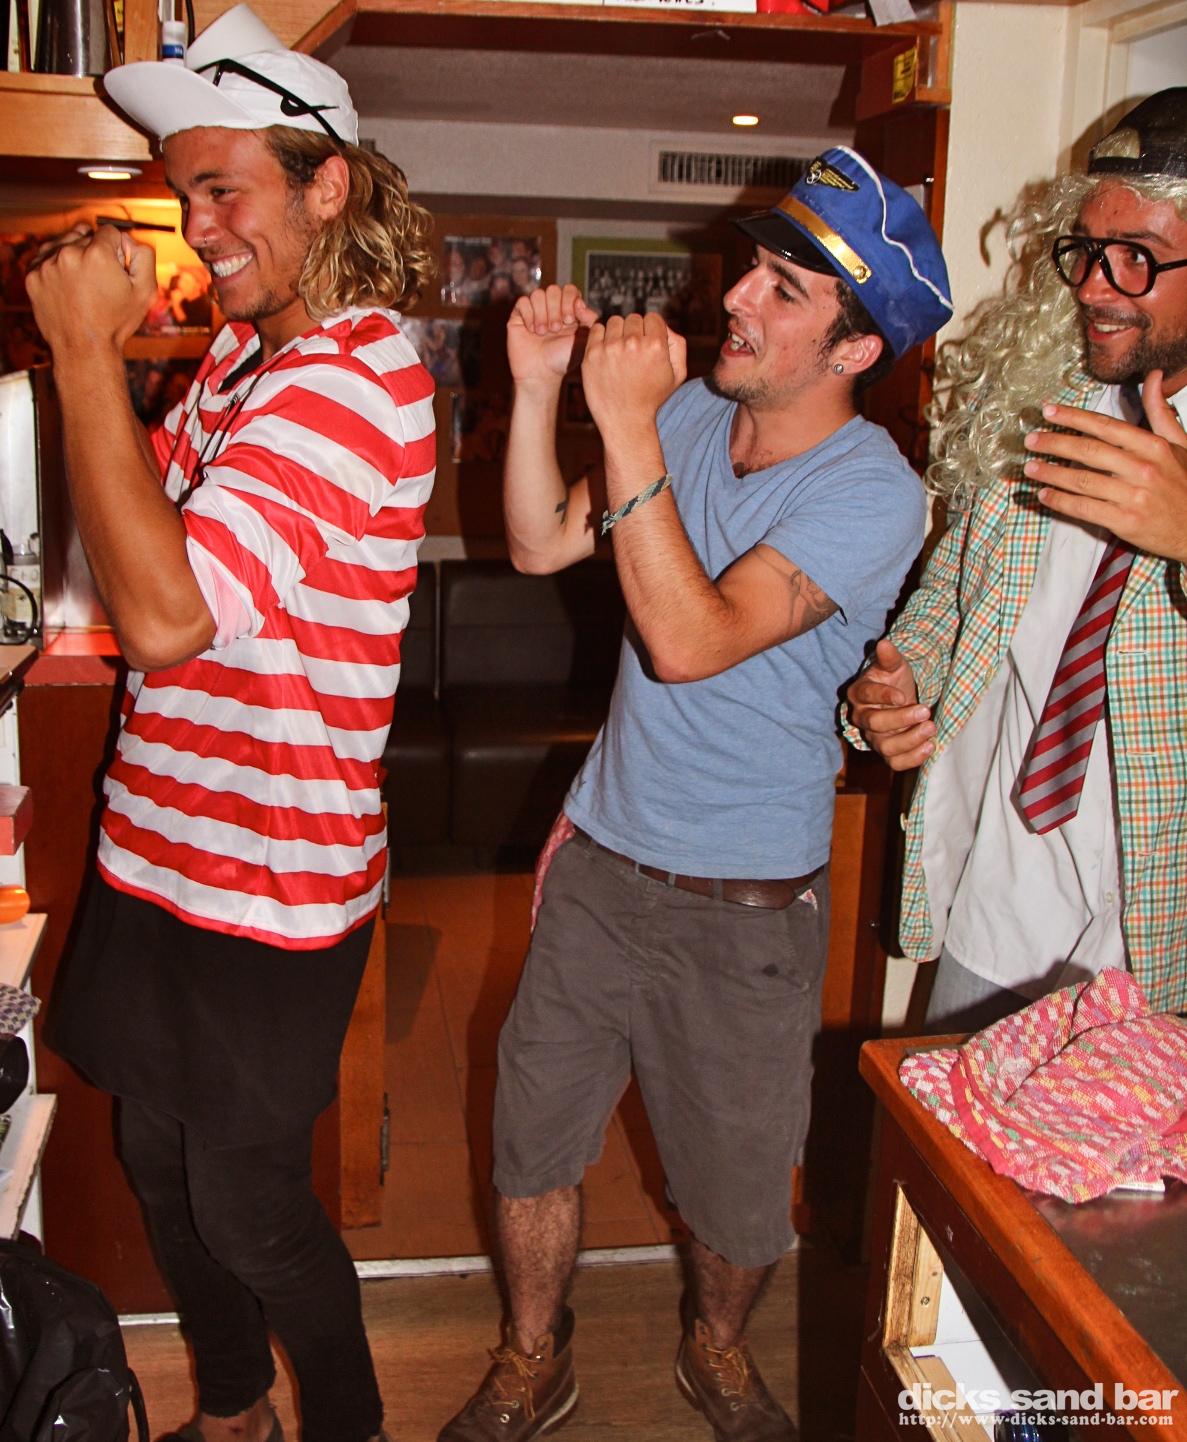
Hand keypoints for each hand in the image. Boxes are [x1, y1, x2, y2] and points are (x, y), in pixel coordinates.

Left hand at [26, 222, 155, 355]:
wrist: (84, 349)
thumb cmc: (117, 322)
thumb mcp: (146, 292)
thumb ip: (144, 256)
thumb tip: (128, 240)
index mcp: (98, 254)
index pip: (109, 232)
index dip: (117, 251)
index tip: (116, 270)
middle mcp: (69, 253)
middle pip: (86, 235)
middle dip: (95, 252)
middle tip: (100, 282)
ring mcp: (47, 264)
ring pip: (64, 244)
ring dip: (74, 256)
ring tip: (83, 284)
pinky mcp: (32, 275)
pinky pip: (46, 258)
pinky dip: (56, 267)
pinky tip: (67, 287)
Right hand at [506, 283, 598, 390]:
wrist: (542, 373)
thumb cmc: (563, 359)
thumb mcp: (584, 340)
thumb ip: (590, 319)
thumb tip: (580, 303)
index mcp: (568, 310)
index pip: (569, 290)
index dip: (569, 300)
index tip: (570, 320)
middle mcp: (551, 308)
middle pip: (553, 289)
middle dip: (555, 309)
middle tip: (555, 329)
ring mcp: (535, 311)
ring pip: (538, 294)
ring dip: (542, 314)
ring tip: (543, 333)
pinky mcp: (519, 316)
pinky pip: (523, 302)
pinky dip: (529, 315)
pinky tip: (532, 330)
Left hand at [580, 312, 686, 434]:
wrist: (626, 421)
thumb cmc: (652, 398)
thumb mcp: (677, 374)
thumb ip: (678, 345)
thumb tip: (664, 326)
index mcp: (656, 345)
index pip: (652, 317)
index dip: (651, 329)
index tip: (647, 344)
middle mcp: (633, 343)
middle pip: (633, 318)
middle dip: (634, 331)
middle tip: (633, 351)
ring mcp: (610, 348)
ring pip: (614, 322)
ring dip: (617, 333)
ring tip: (619, 352)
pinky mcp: (592, 354)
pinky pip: (596, 330)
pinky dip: (601, 337)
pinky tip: (607, 352)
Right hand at [846, 637, 933, 770]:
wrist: (901, 699)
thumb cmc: (894, 681)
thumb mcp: (894, 666)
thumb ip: (889, 658)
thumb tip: (884, 644)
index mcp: (859, 694)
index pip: (866, 696)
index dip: (883, 696)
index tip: (903, 696)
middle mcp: (862, 718)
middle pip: (875, 724)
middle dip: (901, 719)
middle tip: (926, 711)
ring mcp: (874, 738)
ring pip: (885, 747)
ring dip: (910, 740)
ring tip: (931, 728)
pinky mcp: (888, 753)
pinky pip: (895, 763)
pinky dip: (912, 759)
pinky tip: (929, 746)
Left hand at [1024, 375, 1186, 561]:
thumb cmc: (1186, 484)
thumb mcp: (1180, 444)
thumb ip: (1160, 412)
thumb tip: (1152, 377)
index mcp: (1153, 446)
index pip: (1106, 427)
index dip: (1074, 418)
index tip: (1049, 412)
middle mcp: (1142, 469)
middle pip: (1088, 451)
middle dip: (1055, 443)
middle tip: (1030, 440)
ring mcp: (1133, 496)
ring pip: (1082, 481)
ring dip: (1051, 473)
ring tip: (1030, 467)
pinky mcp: (1125, 522)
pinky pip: (1085, 508)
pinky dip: (1061, 502)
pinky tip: (1044, 495)